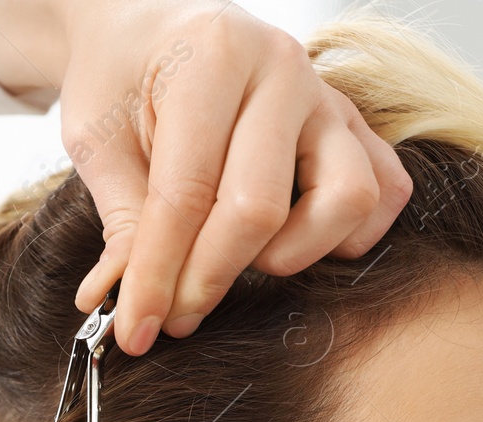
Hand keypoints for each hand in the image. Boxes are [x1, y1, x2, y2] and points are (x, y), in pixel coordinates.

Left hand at [0, 0, 412, 354]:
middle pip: (260, 207)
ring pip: (348, 199)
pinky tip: (291, 240)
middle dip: (210, 278)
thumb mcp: (96, 138)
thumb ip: (121, 219)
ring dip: (294, 253)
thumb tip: (129, 306)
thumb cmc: (121, 78)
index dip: (158, 274)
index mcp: (211, 56)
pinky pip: (386, 191)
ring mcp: (327, 96)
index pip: (186, 192)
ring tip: (241, 260)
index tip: (136, 330)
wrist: (152, 30)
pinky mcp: (354, 125)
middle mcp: (281, 69)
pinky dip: (347, 234)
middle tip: (175, 317)